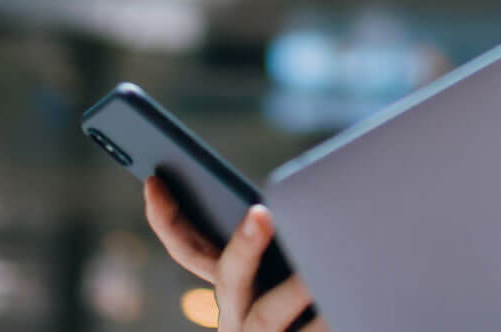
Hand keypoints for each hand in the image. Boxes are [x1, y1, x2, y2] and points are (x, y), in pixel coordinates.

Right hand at [144, 175, 326, 331]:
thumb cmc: (308, 301)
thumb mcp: (287, 269)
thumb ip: (286, 236)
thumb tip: (287, 198)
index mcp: (232, 287)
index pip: (189, 249)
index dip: (167, 219)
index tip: (154, 181)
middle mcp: (238, 317)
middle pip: (229, 280)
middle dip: (243, 246)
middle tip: (260, 213)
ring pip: (266, 318)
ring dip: (292, 292)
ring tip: (318, 273)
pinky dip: (328, 319)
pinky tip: (346, 307)